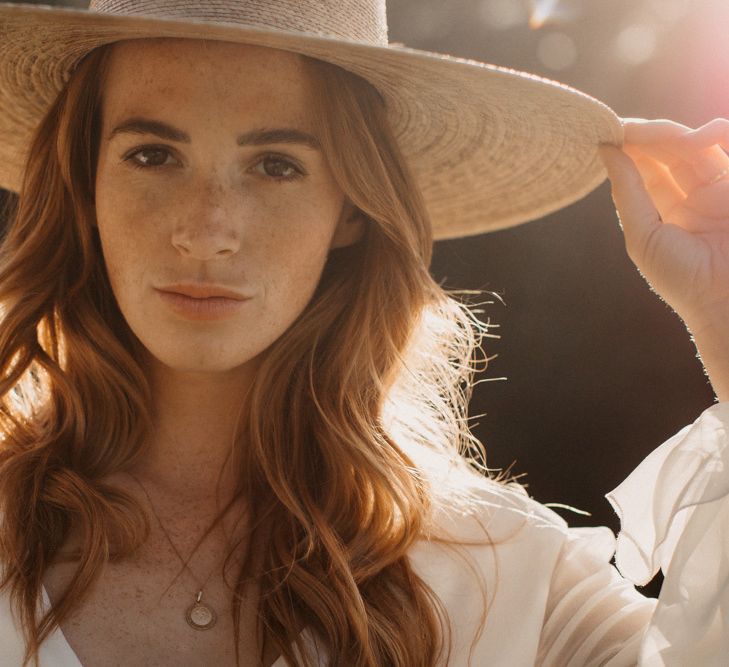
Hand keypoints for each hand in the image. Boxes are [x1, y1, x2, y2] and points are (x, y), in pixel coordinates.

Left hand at [598, 118, 728, 330]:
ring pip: (694, 145)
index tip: (607, 132)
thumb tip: (605, 151)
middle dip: (646, 137)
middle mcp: (691, 196)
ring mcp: (718, 189)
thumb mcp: (643, 235)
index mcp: (663, 212)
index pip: (643, 169)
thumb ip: (627, 191)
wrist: (727, 301)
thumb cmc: (681, 278)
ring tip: (655, 135)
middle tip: (626, 129)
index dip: (628, 148)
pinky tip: (695, 137)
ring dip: (673, 134)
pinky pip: (726, 146)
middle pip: (666, 152)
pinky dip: (714, 134)